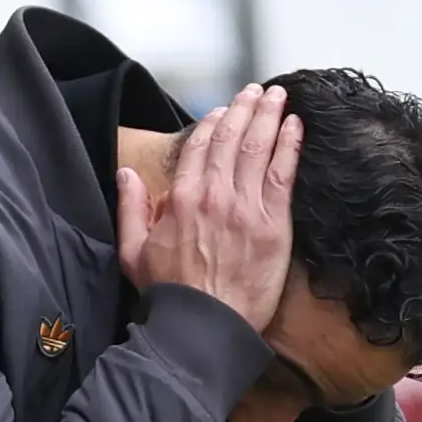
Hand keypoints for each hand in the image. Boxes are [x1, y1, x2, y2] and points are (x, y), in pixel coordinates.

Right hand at [117, 83, 302, 330]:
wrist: (203, 330)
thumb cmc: (169, 297)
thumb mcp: (132, 253)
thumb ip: (130, 208)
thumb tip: (127, 174)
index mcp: (181, 199)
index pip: (199, 147)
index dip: (211, 124)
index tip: (221, 112)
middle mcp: (215, 196)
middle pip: (231, 138)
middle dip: (244, 108)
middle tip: (254, 91)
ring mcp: (246, 209)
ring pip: (258, 148)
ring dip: (268, 115)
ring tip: (277, 95)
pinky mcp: (273, 227)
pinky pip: (282, 174)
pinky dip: (289, 145)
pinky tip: (294, 126)